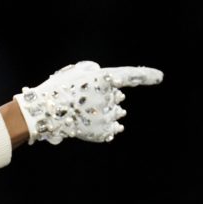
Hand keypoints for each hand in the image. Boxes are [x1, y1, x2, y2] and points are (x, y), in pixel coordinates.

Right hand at [13, 61, 162, 144]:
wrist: (42, 114)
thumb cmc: (56, 90)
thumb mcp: (75, 72)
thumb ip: (96, 73)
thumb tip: (113, 84)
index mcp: (102, 78)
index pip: (131, 75)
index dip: (147, 76)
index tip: (160, 77)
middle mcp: (109, 96)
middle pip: (119, 96)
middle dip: (108, 97)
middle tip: (84, 100)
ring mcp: (107, 115)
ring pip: (117, 112)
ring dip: (105, 112)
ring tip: (84, 113)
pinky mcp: (104, 131)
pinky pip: (114, 128)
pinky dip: (105, 126)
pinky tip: (90, 124)